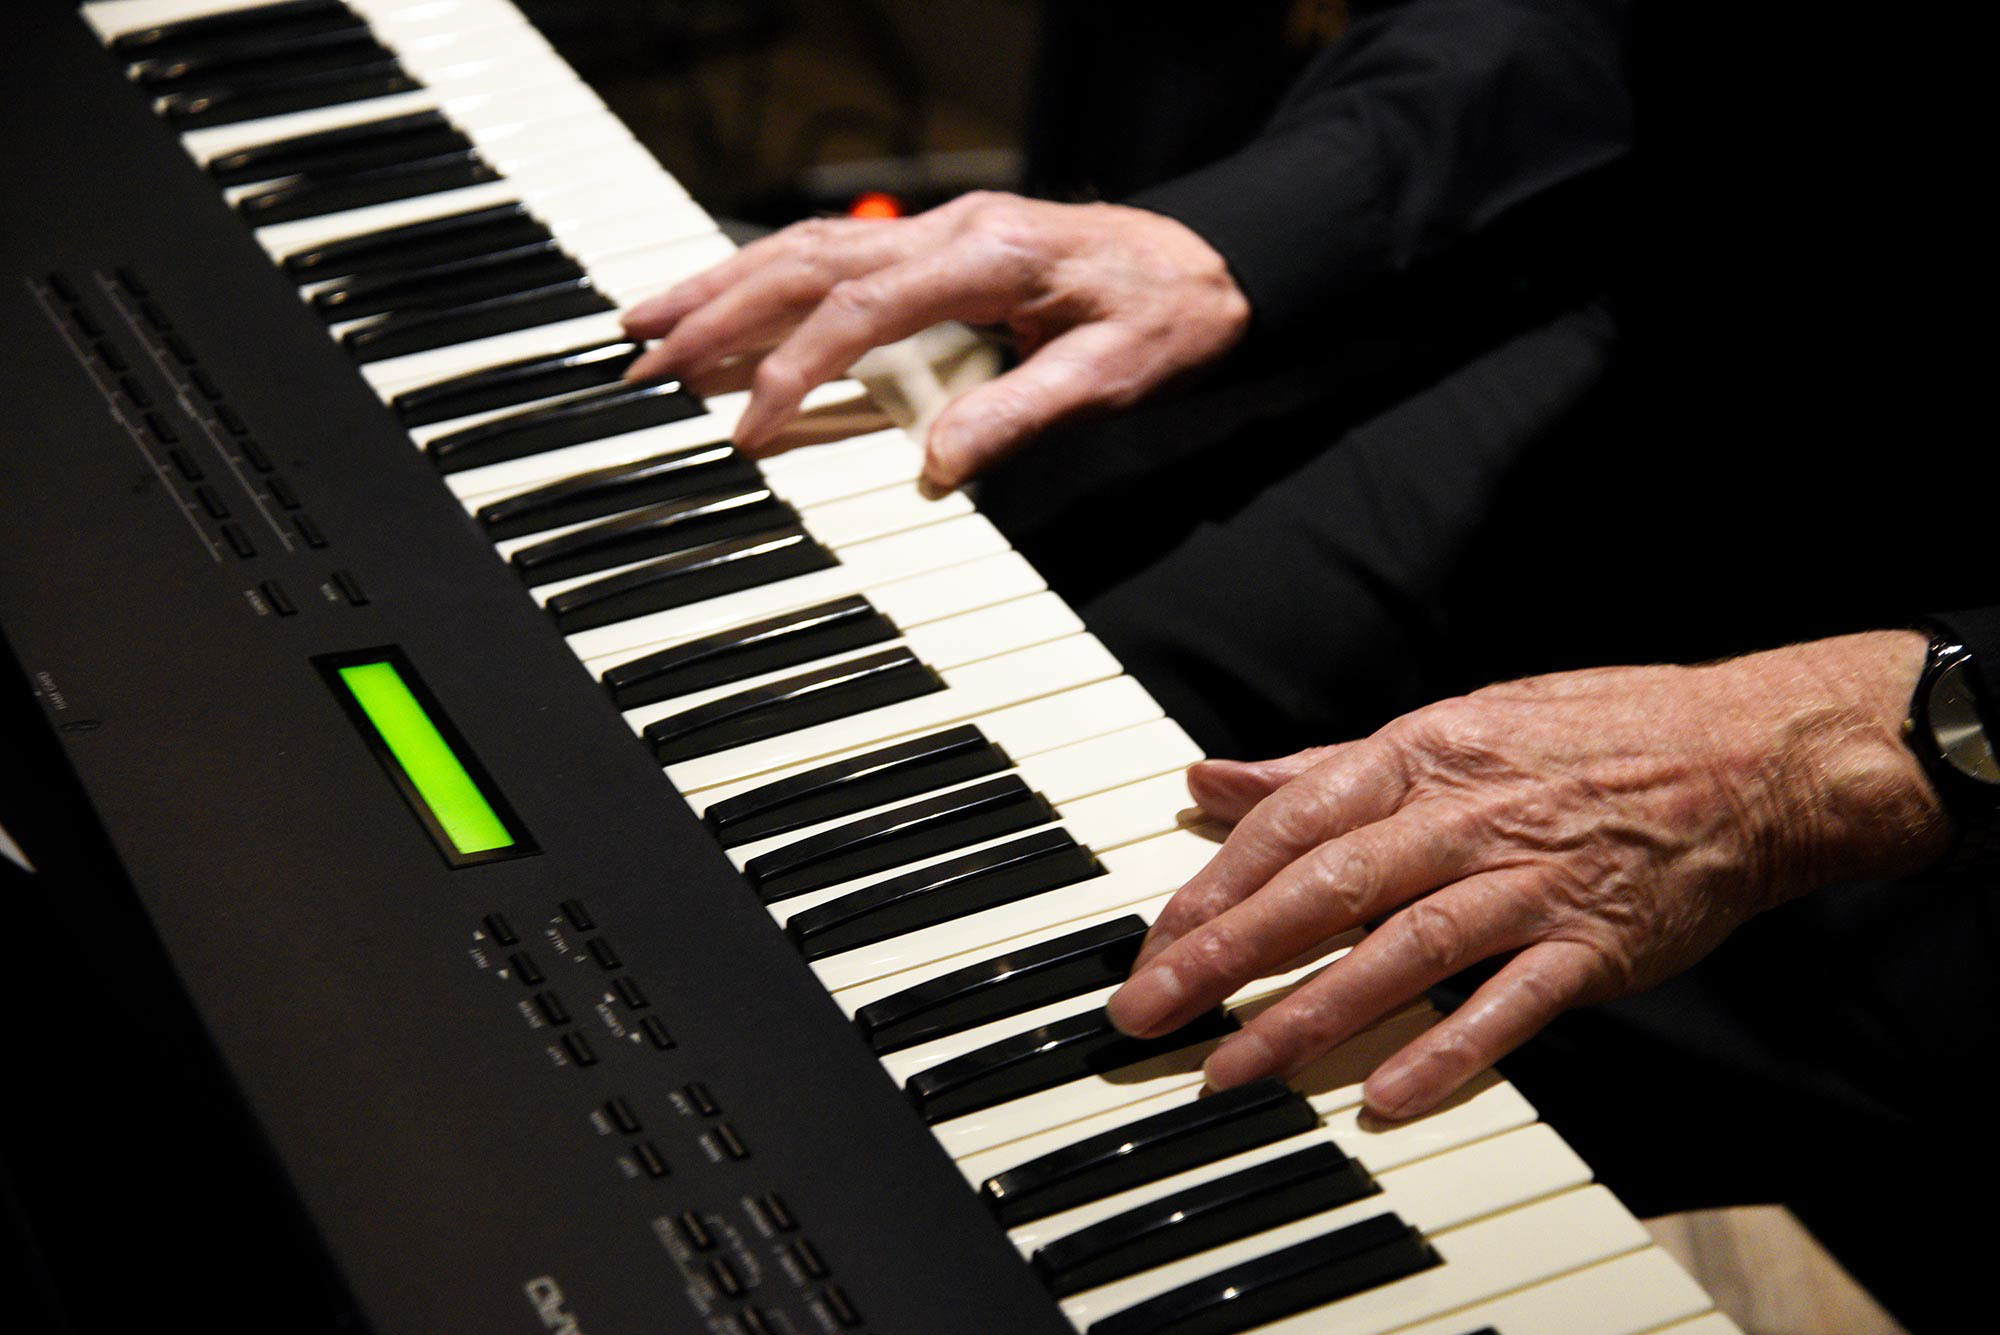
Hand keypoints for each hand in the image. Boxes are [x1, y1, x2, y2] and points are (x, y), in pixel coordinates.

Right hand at [619, 191, 1249, 493]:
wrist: (1213, 263)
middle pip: (804, 261)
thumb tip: (931, 472)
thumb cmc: (1166, 320)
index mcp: (987, 258)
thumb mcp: (1108, 380)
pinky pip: (829, 252)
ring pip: (803, 245)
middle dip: (715, 314)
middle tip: (641, 364)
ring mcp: (937, 230)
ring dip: (721, 285)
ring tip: (645, 326)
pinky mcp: (935, 245)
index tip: (747, 431)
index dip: (794, 370)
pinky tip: (723, 304)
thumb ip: (1015, 417)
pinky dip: (763, 278)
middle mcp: (949, 231)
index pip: (860, 310)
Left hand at [1107, 631, 1949, 1118]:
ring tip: (1234, 1067)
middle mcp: (1468, 815)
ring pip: (1404, 948)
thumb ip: (1322, 767)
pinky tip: (1385, 1096)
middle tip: (1149, 1012)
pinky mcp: (1596, 944)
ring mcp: (1533, 881)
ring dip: (1310, 1013)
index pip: (1294, 822)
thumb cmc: (1589, 739)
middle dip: (1226, 953)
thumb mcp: (1449, 727)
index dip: (1216, 885)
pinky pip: (1513, 1003)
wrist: (1750, 758)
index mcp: (1422, 756)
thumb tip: (1212, 779)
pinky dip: (1451, 1049)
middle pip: (1327, 886)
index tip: (1153, 944)